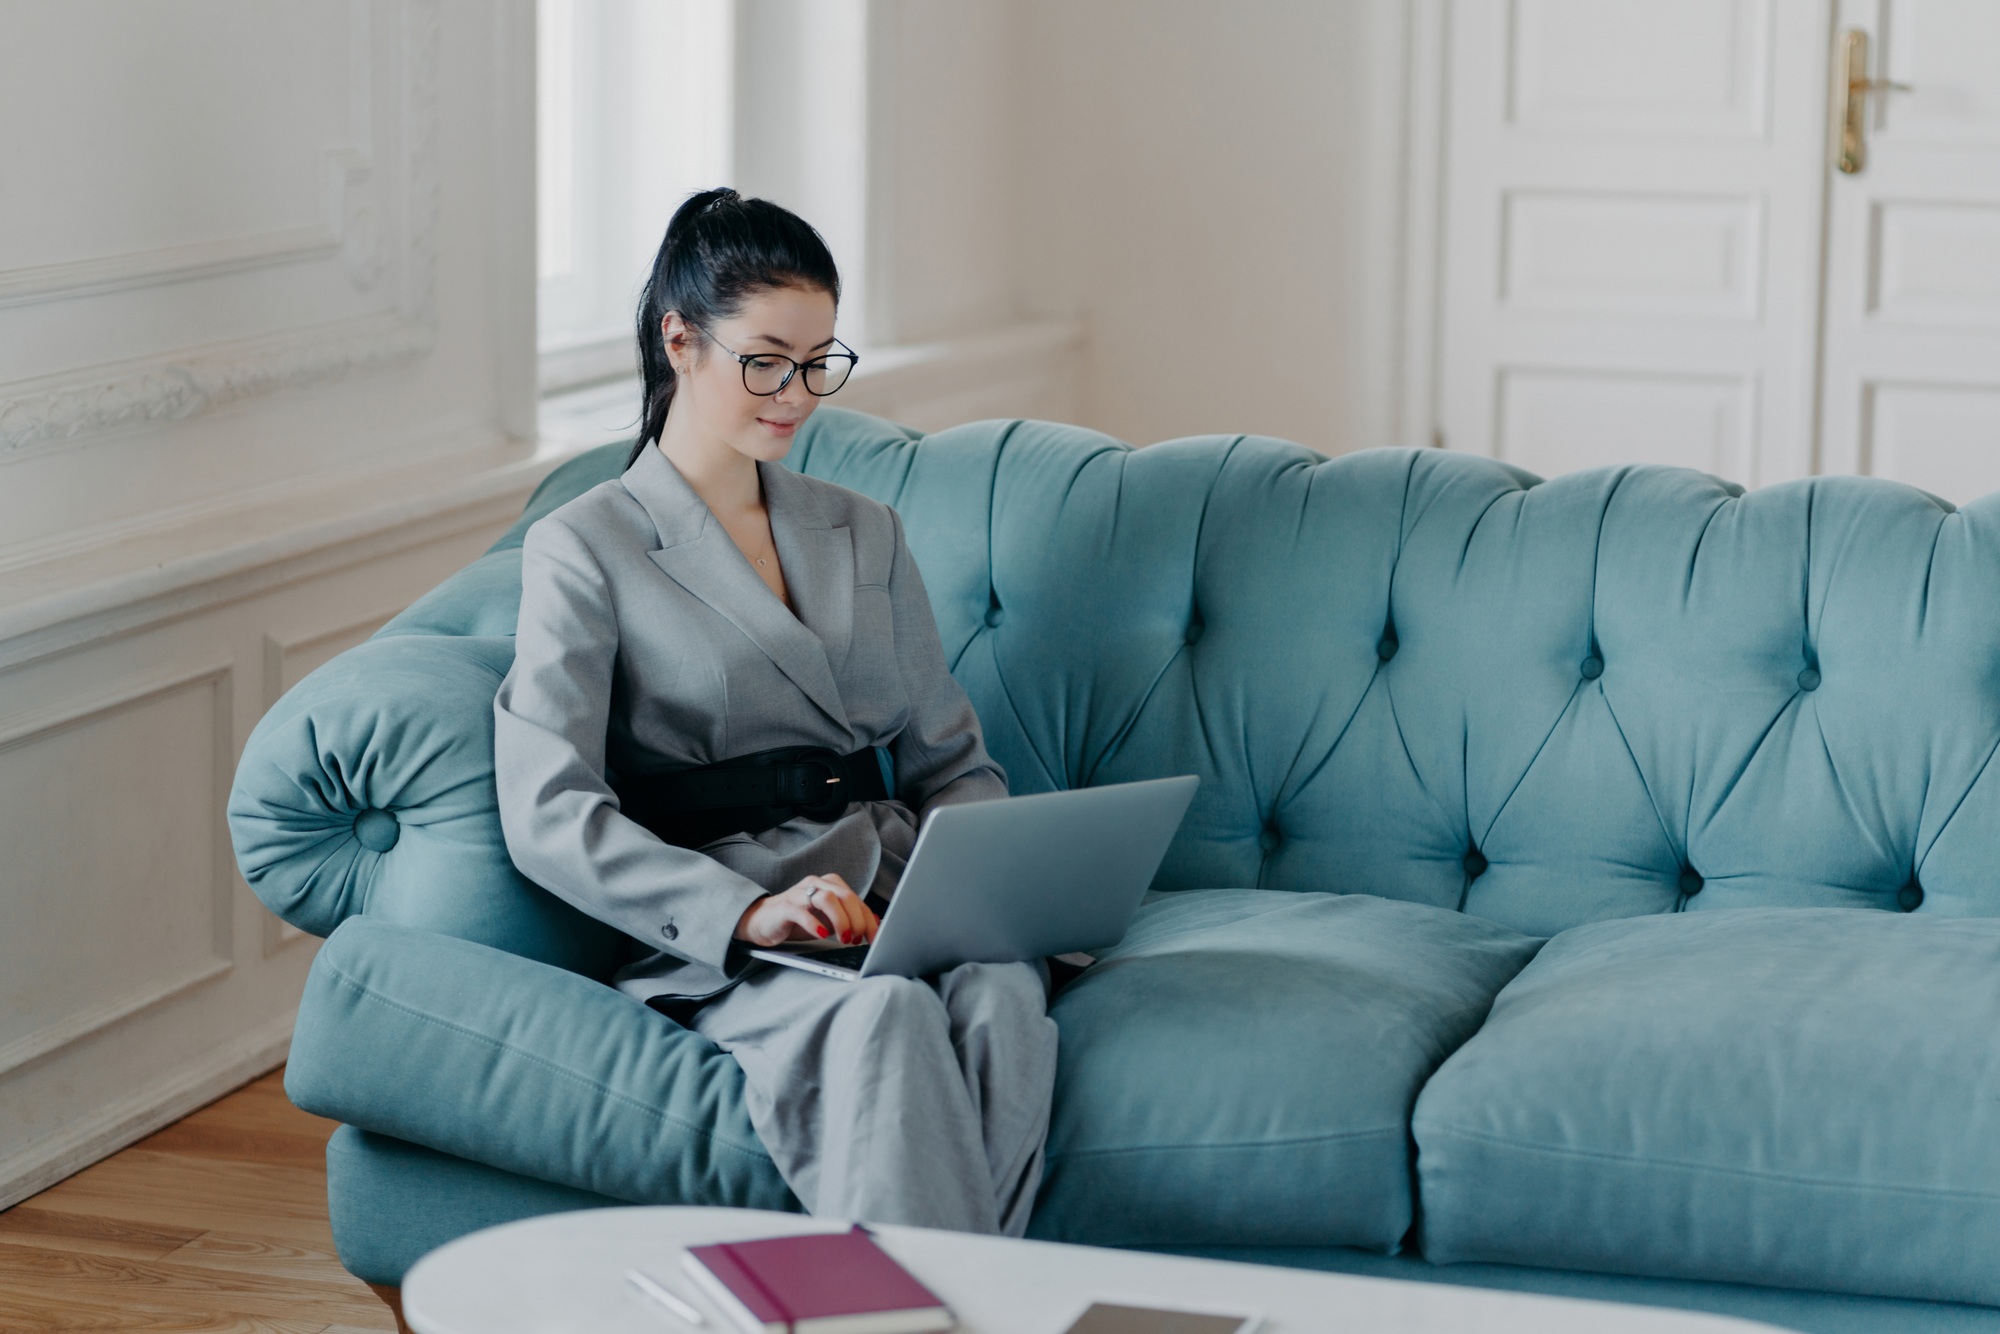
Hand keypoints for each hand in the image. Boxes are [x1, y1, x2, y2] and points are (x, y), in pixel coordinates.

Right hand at [733, 873, 880, 946]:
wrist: (764, 921)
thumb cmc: (799, 920)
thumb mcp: (828, 920)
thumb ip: (850, 919)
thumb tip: (877, 924)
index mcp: (830, 884)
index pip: (856, 900)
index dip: (868, 920)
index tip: (875, 938)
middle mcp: (816, 883)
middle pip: (845, 896)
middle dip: (856, 920)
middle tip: (857, 940)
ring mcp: (799, 893)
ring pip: (826, 898)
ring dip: (840, 920)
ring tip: (843, 938)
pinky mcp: (785, 907)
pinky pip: (801, 911)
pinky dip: (815, 924)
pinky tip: (822, 935)